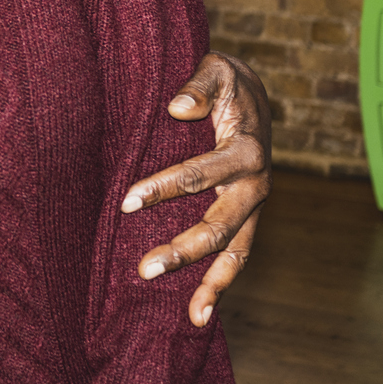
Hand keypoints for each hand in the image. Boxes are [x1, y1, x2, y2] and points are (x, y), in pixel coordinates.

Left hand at [119, 51, 271, 327]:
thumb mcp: (217, 69)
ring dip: (209, 282)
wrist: (254, 95)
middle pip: (219, 226)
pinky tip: (199, 313)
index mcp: (246, 150)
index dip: (163, 188)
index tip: (126, 202)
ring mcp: (253, 206)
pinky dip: (222, 286)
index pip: (199, 174)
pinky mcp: (248, 218)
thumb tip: (177, 106)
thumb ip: (199, 85)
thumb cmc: (228, 82)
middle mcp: (256, 185)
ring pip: (235, 253)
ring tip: (188, 314)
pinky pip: (238, 256)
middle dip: (183, 250)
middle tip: (144, 269)